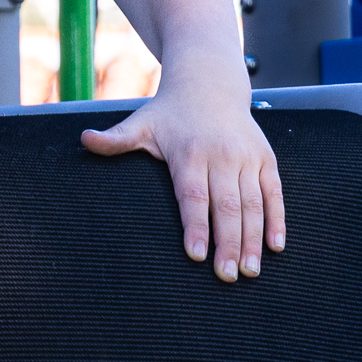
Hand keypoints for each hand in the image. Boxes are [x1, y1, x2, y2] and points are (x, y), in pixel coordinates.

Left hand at [83, 78, 286, 279]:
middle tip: (227, 276)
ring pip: (253, 204)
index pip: (193, 195)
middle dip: (228, 243)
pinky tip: (275, 247)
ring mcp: (247, 158)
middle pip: (226, 206)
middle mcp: (221, 156)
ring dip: (253, 239)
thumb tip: (84, 140)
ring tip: (249, 271)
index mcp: (189, 153)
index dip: (195, 225)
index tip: (195, 255)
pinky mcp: (266, 159)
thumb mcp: (141, 123)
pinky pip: (274, 193)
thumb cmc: (169, 113)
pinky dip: (277, 220)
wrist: (209, 85)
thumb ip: (115, 139)